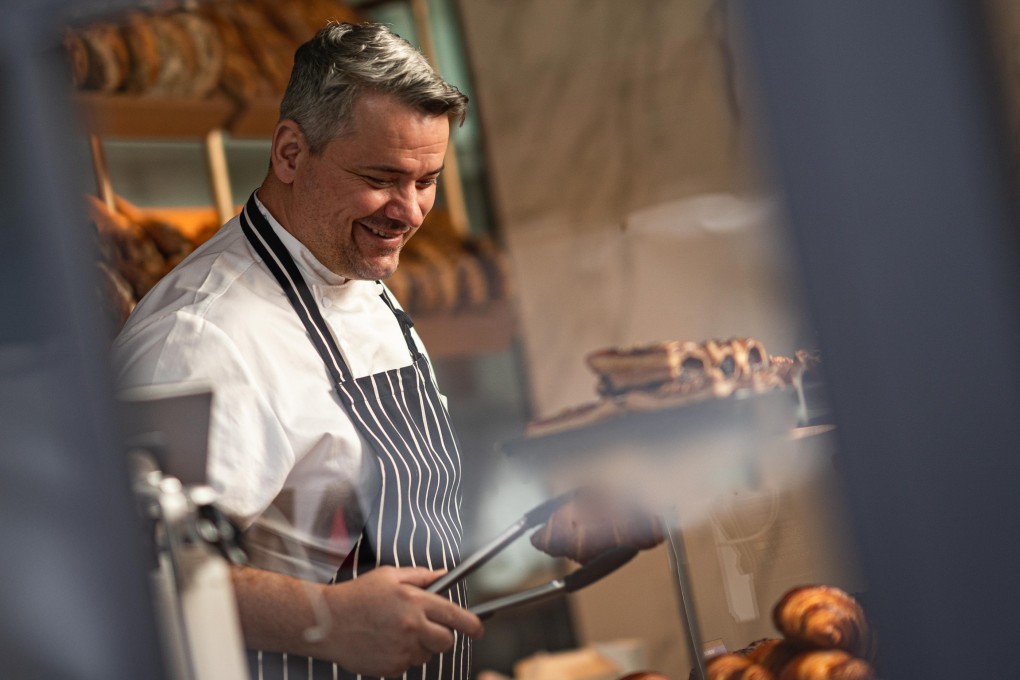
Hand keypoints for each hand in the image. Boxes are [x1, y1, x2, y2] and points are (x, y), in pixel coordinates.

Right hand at [231, 564, 483, 677]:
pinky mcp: (390, 668)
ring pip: (426, 655)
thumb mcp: (389, 576)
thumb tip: (444, 574)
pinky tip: (384, 643)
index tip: (479, 629)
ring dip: (420, 646)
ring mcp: (401, 650)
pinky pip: (407, 665)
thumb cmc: (357, 595)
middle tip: (427, 628)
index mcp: (415, 602)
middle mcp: (412, 628)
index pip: (455, 616)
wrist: (326, 622)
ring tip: (396, 632)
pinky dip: (402, 657)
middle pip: (446, 641)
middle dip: (442, 636)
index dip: (472, 624)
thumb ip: (420, 576)